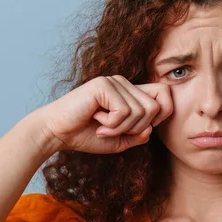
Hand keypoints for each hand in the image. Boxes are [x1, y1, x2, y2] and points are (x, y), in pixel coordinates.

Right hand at [35, 75, 172, 153]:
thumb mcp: (119, 140)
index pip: (165, 94)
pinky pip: (124, 111)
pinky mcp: (104, 85)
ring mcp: (115, 82)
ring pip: (141, 111)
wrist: (56, 134)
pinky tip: (95, 119)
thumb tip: (151, 129)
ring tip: (102, 127)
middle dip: (137, 128)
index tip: (140, 129)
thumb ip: (138, 135)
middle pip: (155, 107)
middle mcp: (125, 83)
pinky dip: (111, 124)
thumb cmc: (85, 135)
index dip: (162, 114)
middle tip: (114, 131)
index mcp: (131, 93)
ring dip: (121, 128)